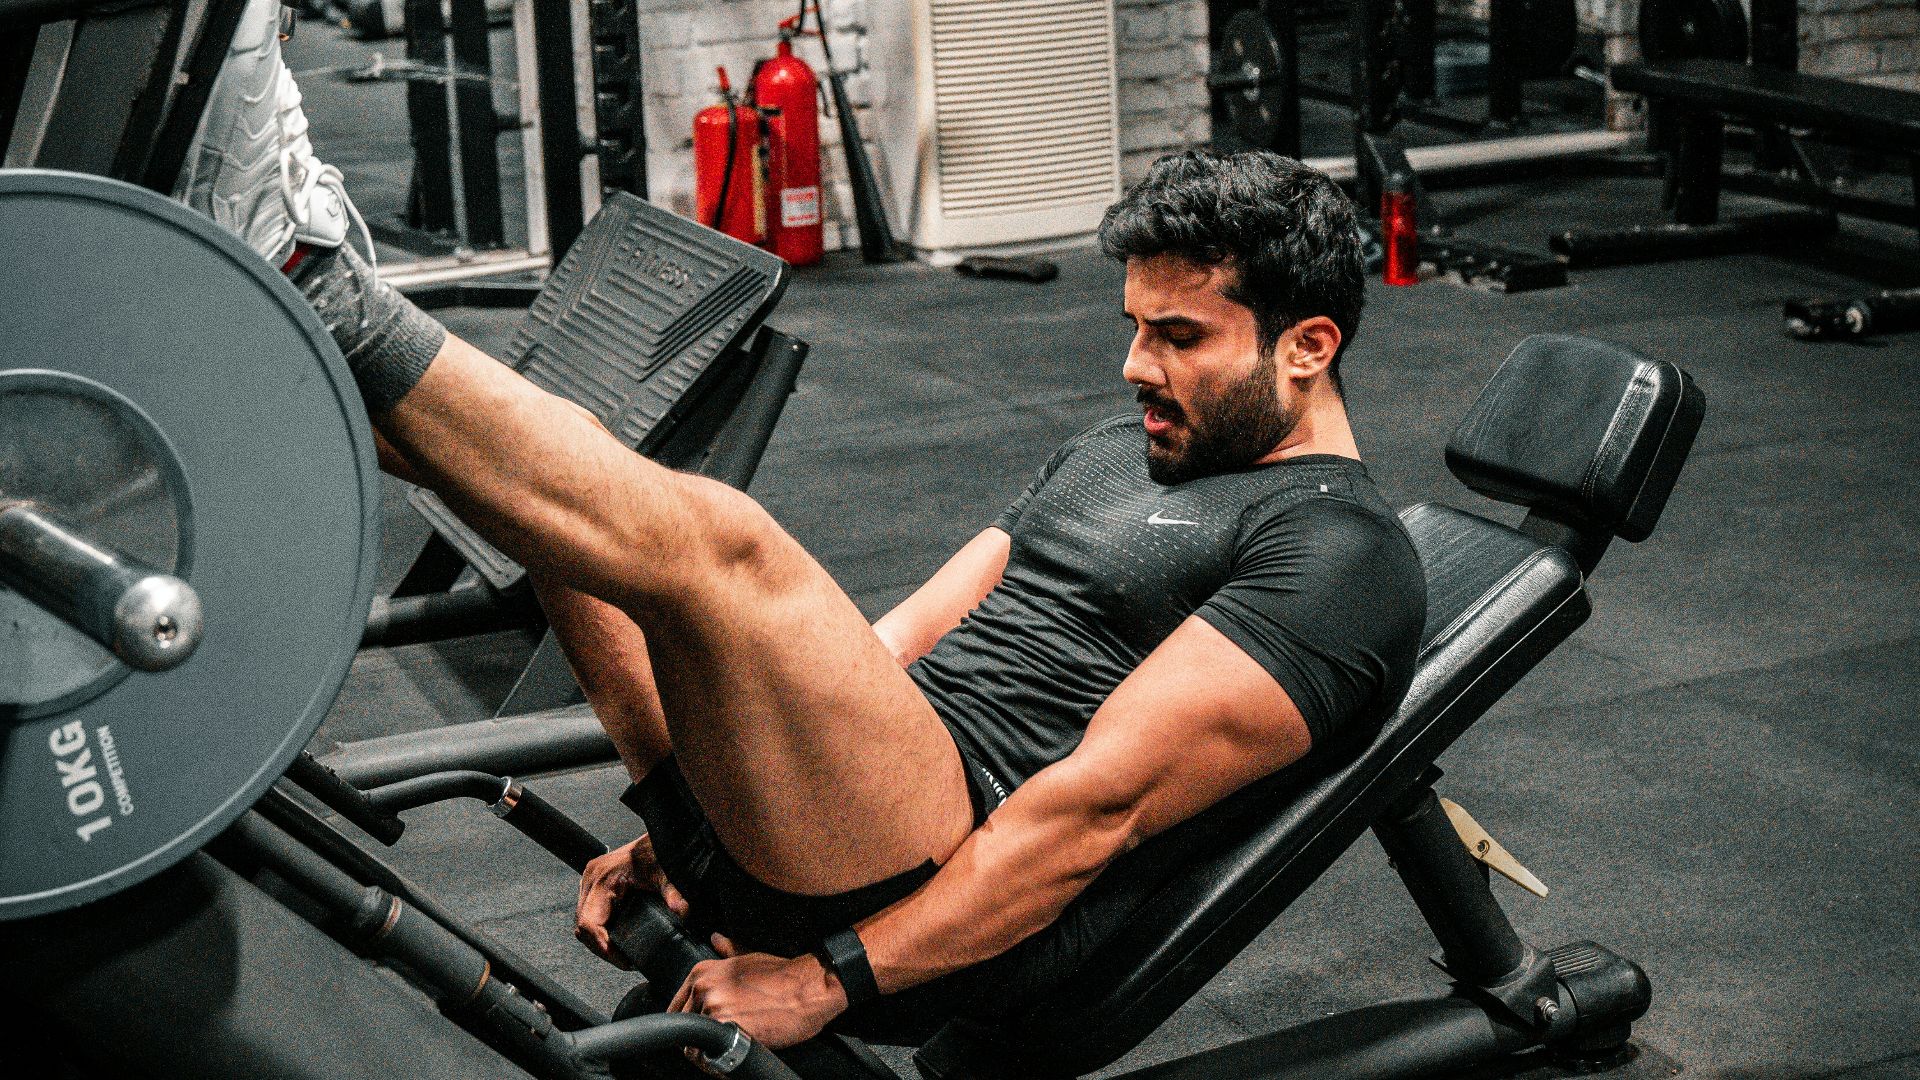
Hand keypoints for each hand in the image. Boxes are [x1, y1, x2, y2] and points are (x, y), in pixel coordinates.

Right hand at [575, 833, 689, 966]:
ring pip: (583, 924)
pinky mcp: (595, 887)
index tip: (621, 960)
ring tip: (622, 955)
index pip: (589, 921)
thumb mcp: (668, 874)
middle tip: (625, 962)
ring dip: (599, 942)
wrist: (661, 835)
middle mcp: (591, 880)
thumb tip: (681, 912)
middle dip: (601, 948)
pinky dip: (600, 931)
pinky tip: (618, 940)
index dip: (601, 945)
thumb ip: (674, 893)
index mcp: (602, 878)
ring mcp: (590, 883)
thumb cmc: (660, 852)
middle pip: (582, 927)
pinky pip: (589, 916)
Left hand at [668, 933, 847, 1049]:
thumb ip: (728, 950)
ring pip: (693, 1047)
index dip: (688, 1023)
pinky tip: (730, 1059)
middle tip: (719, 1043)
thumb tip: (716, 939)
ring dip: (706, 1055)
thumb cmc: (784, 975)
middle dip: (698, 1040)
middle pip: (682, 1029)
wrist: (810, 989)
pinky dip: (716, 1064)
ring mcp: (713, 1009)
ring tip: (726, 1053)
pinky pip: (708, 1059)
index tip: (701, 1030)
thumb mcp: (751, 956)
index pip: (676, 1008)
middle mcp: (704, 989)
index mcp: (704, 972)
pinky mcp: (726, 1030)